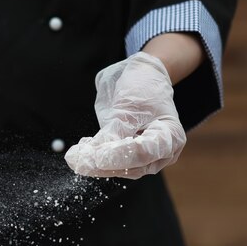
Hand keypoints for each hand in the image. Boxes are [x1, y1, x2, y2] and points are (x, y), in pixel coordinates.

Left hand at [65, 52, 185, 178]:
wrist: (140, 76)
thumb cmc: (142, 87)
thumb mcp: (129, 106)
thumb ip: (115, 132)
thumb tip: (94, 156)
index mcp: (171, 136)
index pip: (145, 152)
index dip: (121, 156)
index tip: (99, 157)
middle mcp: (162, 152)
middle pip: (133, 166)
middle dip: (105, 164)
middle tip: (82, 161)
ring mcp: (145, 157)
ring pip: (120, 169)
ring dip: (95, 165)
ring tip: (75, 157)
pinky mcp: (128, 156)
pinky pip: (112, 164)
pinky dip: (94, 159)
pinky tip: (80, 152)